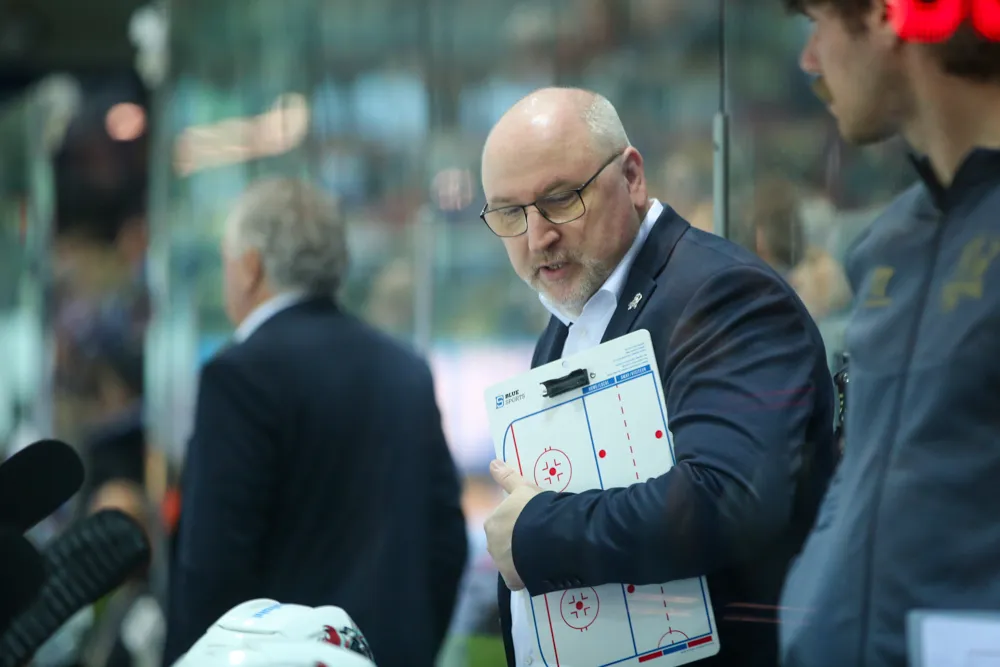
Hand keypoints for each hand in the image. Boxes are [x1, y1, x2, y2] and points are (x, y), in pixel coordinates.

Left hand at [484, 459, 543, 590]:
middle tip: (538, 539)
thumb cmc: (535, 509)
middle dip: (516, 543)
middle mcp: (491, 544)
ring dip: (520, 560)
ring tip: (542, 554)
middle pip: (504, 545)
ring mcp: (501, 564)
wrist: (547, 536)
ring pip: (509, 562)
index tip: (529, 525)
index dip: (516, 526)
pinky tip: (538, 571)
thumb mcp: (524, 488)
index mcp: (492, 523)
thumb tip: (492, 461)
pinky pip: (516, 580)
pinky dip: (524, 578)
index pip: (501, 526)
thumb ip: (507, 476)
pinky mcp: (512, 580)